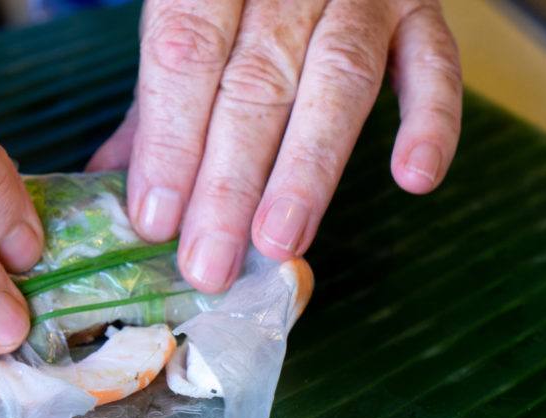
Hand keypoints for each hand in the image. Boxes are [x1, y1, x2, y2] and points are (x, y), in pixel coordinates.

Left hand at [89, 0, 461, 291]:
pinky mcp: (420, 7)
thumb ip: (153, 108)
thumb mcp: (182, 29)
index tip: (157, 221)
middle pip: (257, 82)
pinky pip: (436, 63)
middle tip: (210, 264)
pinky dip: (432, 121)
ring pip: (340, 79)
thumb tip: (109, 194)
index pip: (185, 54)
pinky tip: (414, 178)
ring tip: (279, 242)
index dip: (170, 141)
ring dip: (308, 170)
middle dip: (230, 183)